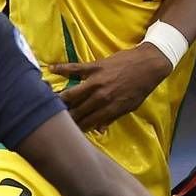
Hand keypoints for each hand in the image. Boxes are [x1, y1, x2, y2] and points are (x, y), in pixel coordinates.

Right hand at [53, 44, 174, 131]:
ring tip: (46, 102)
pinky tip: (50, 69)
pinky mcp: (95, 67)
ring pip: (72, 93)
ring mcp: (96, 81)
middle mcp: (101, 97)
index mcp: (110, 109)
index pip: (88, 123)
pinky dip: (62, 68)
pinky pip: (75, 68)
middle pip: (77, 111)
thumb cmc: (140, 88)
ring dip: (59, 99)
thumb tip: (99, 130)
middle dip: (65, 117)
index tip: (67, 131)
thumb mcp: (129, 107)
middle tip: (51, 120)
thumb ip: (112, 118)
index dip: (77, 128)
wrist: (149, 65)